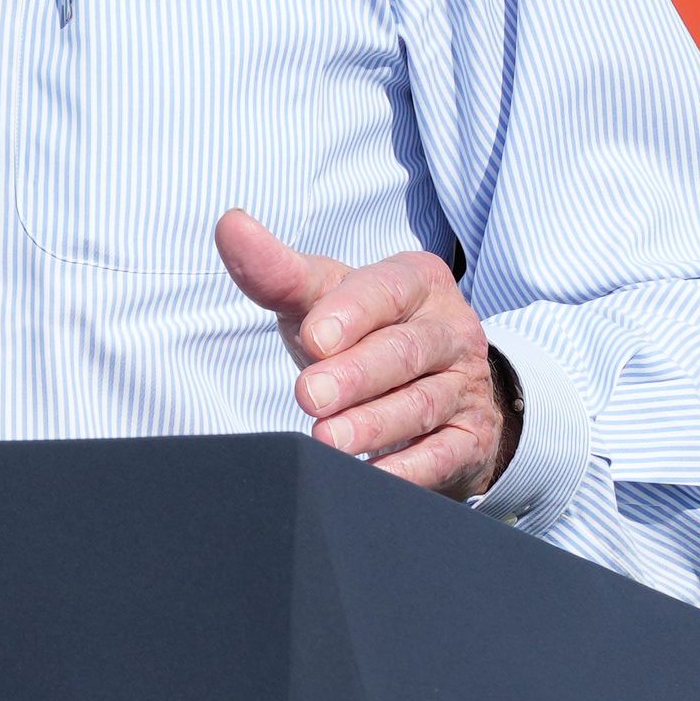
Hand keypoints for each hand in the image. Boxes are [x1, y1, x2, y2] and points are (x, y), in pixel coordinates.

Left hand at [215, 209, 518, 500]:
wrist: (432, 385)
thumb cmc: (361, 332)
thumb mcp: (323, 298)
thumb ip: (277, 271)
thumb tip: (230, 224)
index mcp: (416, 282)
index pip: (386, 290)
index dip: (351, 313)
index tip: (313, 337)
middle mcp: (449, 330)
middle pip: (404, 351)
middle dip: (356, 375)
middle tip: (309, 396)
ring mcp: (464, 385)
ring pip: (422, 404)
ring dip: (374, 425)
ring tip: (328, 441)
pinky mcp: (469, 438)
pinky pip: (442, 455)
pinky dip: (409, 469)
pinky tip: (374, 476)